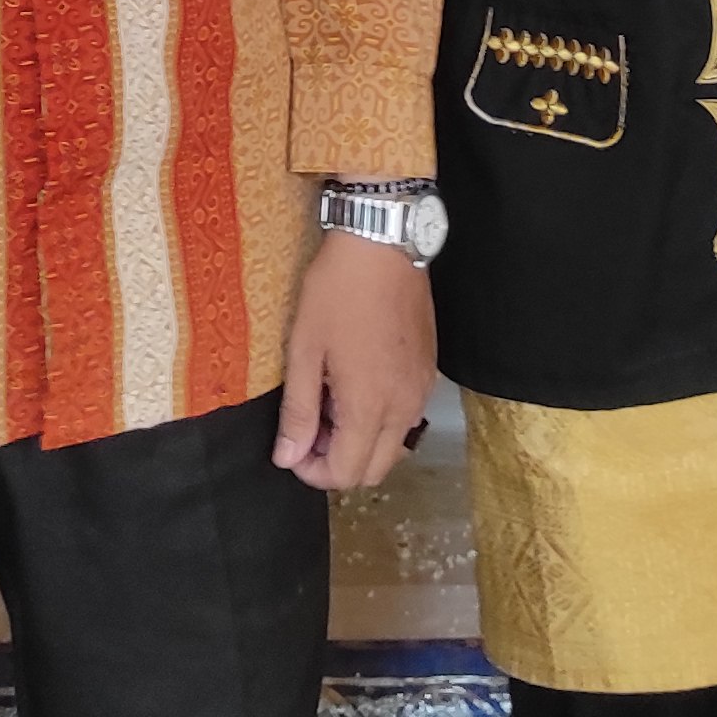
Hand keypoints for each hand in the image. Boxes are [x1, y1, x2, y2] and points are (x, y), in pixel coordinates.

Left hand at [274, 229, 436, 490]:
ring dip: (361, 443)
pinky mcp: (429, 371)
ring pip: (394, 447)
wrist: (383, 243)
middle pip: (374, 470)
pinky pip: (407, 418)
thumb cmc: (336, 292)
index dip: (312, 472)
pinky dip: (381, 420)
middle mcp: (404, 407)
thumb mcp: (304, 349)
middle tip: (309, 427)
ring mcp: (422, 389)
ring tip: (330, 403)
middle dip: (337, 462)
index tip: (292, 448)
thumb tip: (287, 458)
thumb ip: (298, 411)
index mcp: (370, 406)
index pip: (345, 473)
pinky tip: (356, 385)